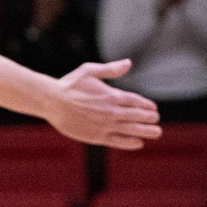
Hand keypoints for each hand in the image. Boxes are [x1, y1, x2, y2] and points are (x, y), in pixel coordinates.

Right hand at [45, 59, 160, 148]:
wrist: (51, 102)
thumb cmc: (69, 85)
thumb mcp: (89, 71)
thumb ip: (110, 69)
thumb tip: (128, 63)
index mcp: (112, 95)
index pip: (138, 102)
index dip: (148, 106)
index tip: (153, 109)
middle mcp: (112, 111)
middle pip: (140, 116)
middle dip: (151, 118)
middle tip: (155, 120)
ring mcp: (105, 125)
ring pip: (134, 130)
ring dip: (148, 132)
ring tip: (156, 132)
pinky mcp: (97, 137)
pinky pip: (119, 142)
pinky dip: (131, 143)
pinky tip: (138, 142)